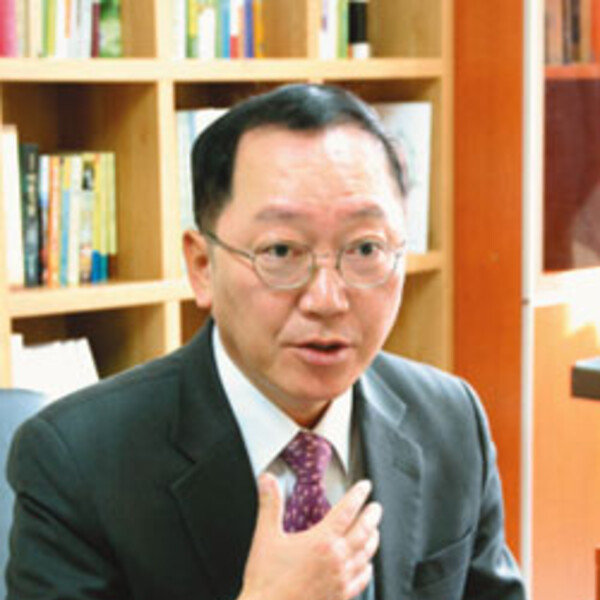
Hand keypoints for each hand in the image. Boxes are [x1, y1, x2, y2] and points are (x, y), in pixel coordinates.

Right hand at [238, 473, 381, 599]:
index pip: (347, 511)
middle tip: (376, 507)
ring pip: (366, 555)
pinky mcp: (339, 598)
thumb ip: (270, 505)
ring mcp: (340, 580)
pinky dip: (368, 568)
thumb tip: (267, 479)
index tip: (365, 487)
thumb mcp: (266, 537)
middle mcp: (336, 560)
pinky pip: (361, 580)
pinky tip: (367, 566)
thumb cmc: (266, 580)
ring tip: (375, 531)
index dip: (358, 496)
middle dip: (372, 516)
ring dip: (373, 539)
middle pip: (364, 532)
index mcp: (321, 541)